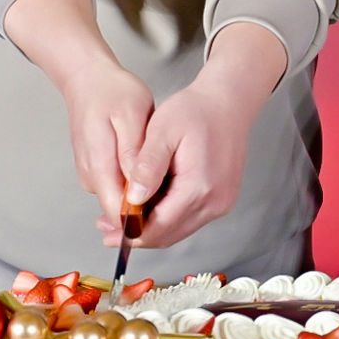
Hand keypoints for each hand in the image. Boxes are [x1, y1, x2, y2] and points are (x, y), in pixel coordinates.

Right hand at [8, 0, 154, 235]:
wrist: (88, 79)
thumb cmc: (112, 92)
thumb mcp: (131, 116)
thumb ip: (134, 154)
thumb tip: (139, 188)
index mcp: (99, 165)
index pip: (118, 210)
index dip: (145, 221)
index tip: (175, 215)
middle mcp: (91, 177)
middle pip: (121, 211)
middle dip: (150, 214)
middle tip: (185, 202)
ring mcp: (92, 175)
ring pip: (123, 201)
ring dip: (147, 199)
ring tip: (176, 185)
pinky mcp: (97, 171)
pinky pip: (121, 188)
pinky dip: (141, 187)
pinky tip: (161, 174)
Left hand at [121, 22, 286, 248]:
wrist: (229, 103)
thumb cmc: (197, 111)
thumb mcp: (163, 131)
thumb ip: (147, 167)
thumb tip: (132, 200)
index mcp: (199, 187)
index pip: (159, 226)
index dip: (131, 232)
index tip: (109, 232)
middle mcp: (215, 202)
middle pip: (169, 235)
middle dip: (137, 235)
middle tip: (108, 229)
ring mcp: (222, 203)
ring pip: (179, 230)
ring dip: (152, 228)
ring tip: (124, 218)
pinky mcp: (222, 199)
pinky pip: (190, 218)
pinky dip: (168, 218)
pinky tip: (150, 206)